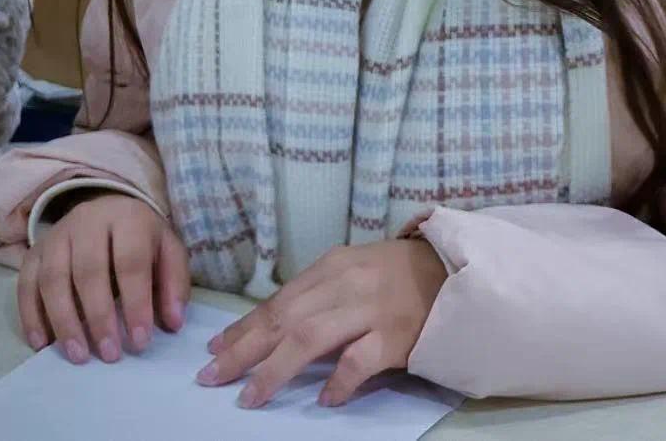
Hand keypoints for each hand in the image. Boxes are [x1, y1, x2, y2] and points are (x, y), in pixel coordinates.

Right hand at [17, 193, 189, 364]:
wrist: (108, 210)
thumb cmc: (141, 239)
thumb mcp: (168, 252)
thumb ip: (173, 285)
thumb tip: (173, 323)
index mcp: (128, 218)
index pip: (131, 261)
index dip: (136, 303)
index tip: (139, 341)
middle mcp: (89, 221)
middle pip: (89, 270)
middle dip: (99, 317)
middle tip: (109, 354)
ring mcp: (57, 235)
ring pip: (53, 278)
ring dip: (64, 322)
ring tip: (78, 355)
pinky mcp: (34, 251)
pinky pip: (26, 284)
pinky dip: (31, 316)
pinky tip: (43, 344)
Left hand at [197, 238, 447, 408]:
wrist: (452, 273)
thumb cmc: (396, 275)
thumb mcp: (352, 272)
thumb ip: (317, 295)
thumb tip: (271, 327)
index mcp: (332, 266)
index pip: (278, 300)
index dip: (244, 327)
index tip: (215, 349)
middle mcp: (345, 284)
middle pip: (285, 318)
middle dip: (245, 349)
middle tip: (212, 375)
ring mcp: (370, 309)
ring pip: (311, 337)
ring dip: (276, 369)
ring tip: (251, 395)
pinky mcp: (394, 336)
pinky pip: (359, 361)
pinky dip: (338, 381)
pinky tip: (324, 400)